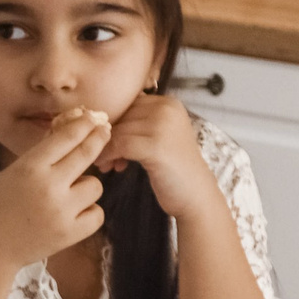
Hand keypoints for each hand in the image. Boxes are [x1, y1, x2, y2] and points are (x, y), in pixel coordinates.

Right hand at [0, 107, 109, 275]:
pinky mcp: (70, 234)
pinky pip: (97, 214)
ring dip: (86, 186)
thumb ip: (39, 158)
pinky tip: (75, 213)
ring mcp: (62, 212)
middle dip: (98, 139)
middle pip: (86, 154)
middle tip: (103, 132)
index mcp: (30, 167)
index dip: (84, 124)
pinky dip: (89, 212)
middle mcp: (49, 186)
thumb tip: (68, 135)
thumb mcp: (12, 173)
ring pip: (95, 186)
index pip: (67, 137)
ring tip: (70, 194)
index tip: (92, 119)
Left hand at [92, 92, 214, 217]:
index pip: (129, 103)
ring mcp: (162, 126)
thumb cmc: (174, 169)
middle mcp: (167, 108)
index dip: (114, 122)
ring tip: (105, 164)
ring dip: (105, 148)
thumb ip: (139, 123)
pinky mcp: (155, 146)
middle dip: (108, 136)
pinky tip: (108, 166)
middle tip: (103, 155)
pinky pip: (120, 145)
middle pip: (122, 116)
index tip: (108, 142)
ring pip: (118, 130)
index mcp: (168, 103)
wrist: (196, 195)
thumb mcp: (160, 136)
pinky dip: (108, 156)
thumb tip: (102, 119)